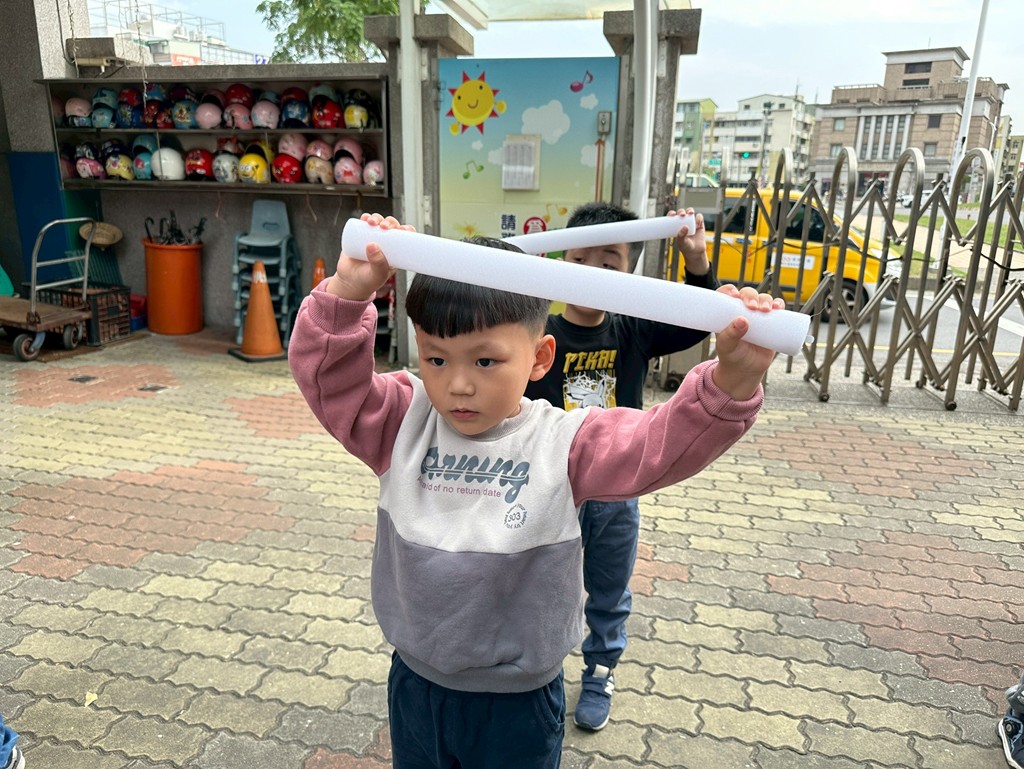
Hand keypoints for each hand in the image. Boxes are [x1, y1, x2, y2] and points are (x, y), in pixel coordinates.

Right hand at [327, 213, 413, 300]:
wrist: (349, 282)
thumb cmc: (367, 281)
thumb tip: (373, 245)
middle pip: (392, 227)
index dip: (407, 230)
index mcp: (396, 252)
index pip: (405, 238)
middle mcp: (386, 243)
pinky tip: (365, 218)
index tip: (403, 229)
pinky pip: (364, 223)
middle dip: (390, 222)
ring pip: (378, 223)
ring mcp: (373, 238)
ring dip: (377, 218)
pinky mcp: (360, 236)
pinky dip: (366, 217)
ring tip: (372, 222)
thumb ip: (377, 263)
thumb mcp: (377, 275)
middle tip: (385, 227)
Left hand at [668, 208, 709, 274]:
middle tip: (682, 215)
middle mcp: (683, 222)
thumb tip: (685, 227)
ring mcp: (691, 222)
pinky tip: (697, 222)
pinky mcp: (699, 224)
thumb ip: (681, 236)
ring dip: (690, 210)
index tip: (672, 215)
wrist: (695, 252)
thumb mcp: (681, 242)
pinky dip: (698, 218)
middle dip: (681, 211)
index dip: (671, 213)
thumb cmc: (686, 247)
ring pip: (690, 212)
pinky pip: (699, 217)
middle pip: (681, 212)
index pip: (672, 217)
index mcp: (675, 225)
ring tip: (690, 213)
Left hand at [711, 285, 785, 400]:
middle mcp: (742, 310)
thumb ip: (730, 335)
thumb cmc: (731, 356)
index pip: (726, 295)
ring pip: (763, 299)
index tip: (734, 295)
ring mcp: (758, 315)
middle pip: (747, 294)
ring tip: (766, 310)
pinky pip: (776, 308)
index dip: (729, 291)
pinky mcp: (771, 322)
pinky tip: (778, 307)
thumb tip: (742, 320)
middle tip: (753, 307)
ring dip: (766, 300)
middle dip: (751, 296)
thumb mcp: (727, 347)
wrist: (746, 369)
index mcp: (727, 313)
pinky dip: (778, 304)